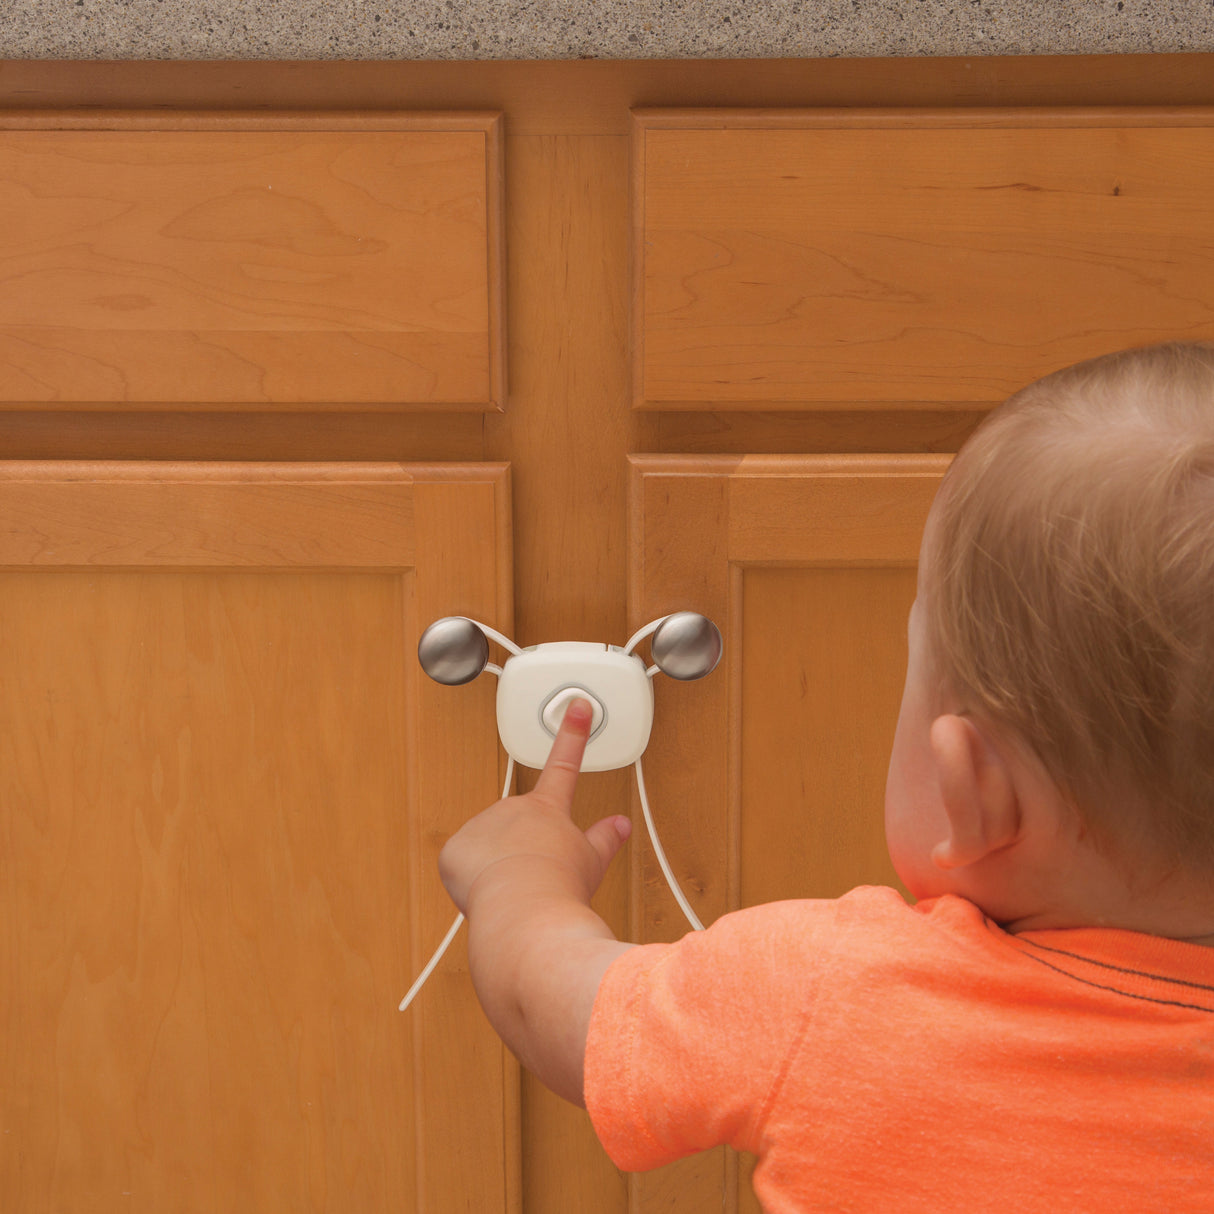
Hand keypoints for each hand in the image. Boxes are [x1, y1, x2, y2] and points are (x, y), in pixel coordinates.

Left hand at [438, 698, 632, 914]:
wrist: (524, 909)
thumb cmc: (560, 887)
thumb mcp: (592, 862)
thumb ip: (604, 839)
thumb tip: (621, 825)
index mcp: (549, 809)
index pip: (565, 764)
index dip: (573, 733)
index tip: (577, 704)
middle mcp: (514, 808)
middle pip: (518, 824)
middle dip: (522, 846)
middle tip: (536, 875)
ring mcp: (482, 825)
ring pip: (488, 846)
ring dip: (497, 863)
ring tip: (515, 889)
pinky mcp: (454, 849)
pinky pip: (460, 864)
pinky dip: (470, 879)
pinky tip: (486, 892)